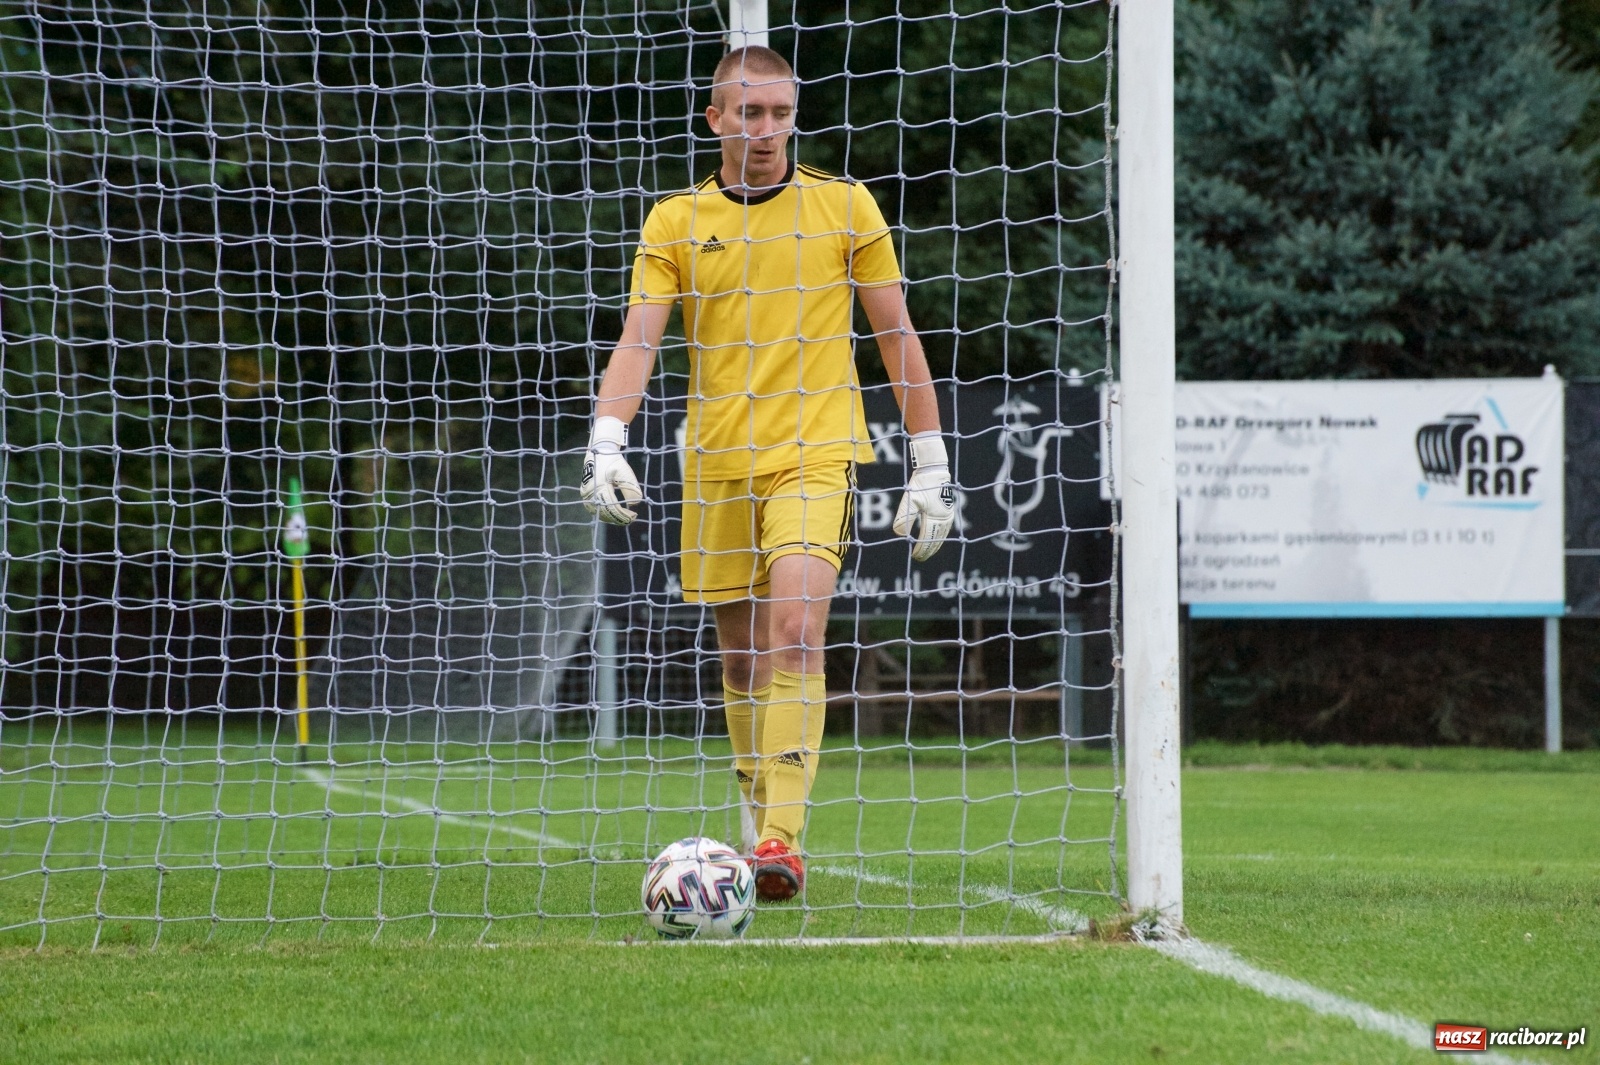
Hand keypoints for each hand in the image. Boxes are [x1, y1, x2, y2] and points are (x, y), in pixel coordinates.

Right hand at [580, 416, 641, 525]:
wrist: (599, 451)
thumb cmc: (613, 461)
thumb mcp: (625, 472)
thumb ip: (630, 488)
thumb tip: (635, 504)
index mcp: (600, 486)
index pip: (612, 507)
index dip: (623, 515)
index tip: (634, 515)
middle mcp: (590, 492)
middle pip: (605, 512)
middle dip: (619, 518)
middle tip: (631, 517)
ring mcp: (585, 493)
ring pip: (598, 512)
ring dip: (611, 517)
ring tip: (624, 516)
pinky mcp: (585, 493)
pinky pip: (593, 508)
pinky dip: (604, 512)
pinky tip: (614, 512)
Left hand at [893, 432, 955, 560]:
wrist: (933, 471)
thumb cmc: (921, 484)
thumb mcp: (910, 500)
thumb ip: (905, 518)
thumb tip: (900, 534)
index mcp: (935, 517)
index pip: (927, 539)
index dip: (921, 549)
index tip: (914, 556)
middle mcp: (944, 518)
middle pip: (936, 539)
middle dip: (928, 550)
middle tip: (919, 558)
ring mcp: (948, 515)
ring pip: (942, 535)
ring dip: (935, 545)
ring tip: (928, 552)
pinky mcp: (948, 511)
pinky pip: (945, 529)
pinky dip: (939, 536)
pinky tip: (935, 539)